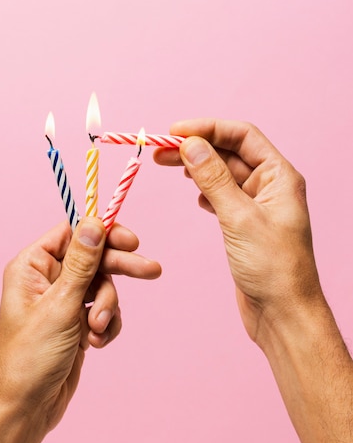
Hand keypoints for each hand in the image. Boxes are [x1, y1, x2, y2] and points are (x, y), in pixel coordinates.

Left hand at [0, 217, 160, 433]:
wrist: (27, 409)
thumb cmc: (31, 357)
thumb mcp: (61, 305)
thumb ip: (81, 264)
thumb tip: (94, 223)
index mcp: (33, 266)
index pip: (74, 234)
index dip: (103, 234)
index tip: (132, 241)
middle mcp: (47, 279)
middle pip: (94, 258)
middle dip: (120, 269)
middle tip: (152, 271)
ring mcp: (63, 301)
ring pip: (102, 286)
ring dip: (107, 308)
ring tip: (98, 329)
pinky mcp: (76, 321)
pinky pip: (103, 310)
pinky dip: (106, 324)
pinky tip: (97, 342)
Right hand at [154, 119, 323, 344]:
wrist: (283, 314)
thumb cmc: (273, 268)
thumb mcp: (239, 218)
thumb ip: (214, 179)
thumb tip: (191, 145)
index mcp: (279, 176)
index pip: (242, 136)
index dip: (208, 128)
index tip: (175, 131)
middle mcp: (270, 186)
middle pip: (229, 152)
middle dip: (196, 147)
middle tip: (160, 150)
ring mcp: (257, 206)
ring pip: (222, 174)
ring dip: (196, 167)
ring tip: (166, 165)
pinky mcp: (245, 225)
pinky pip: (221, 196)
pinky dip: (204, 190)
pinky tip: (192, 194)